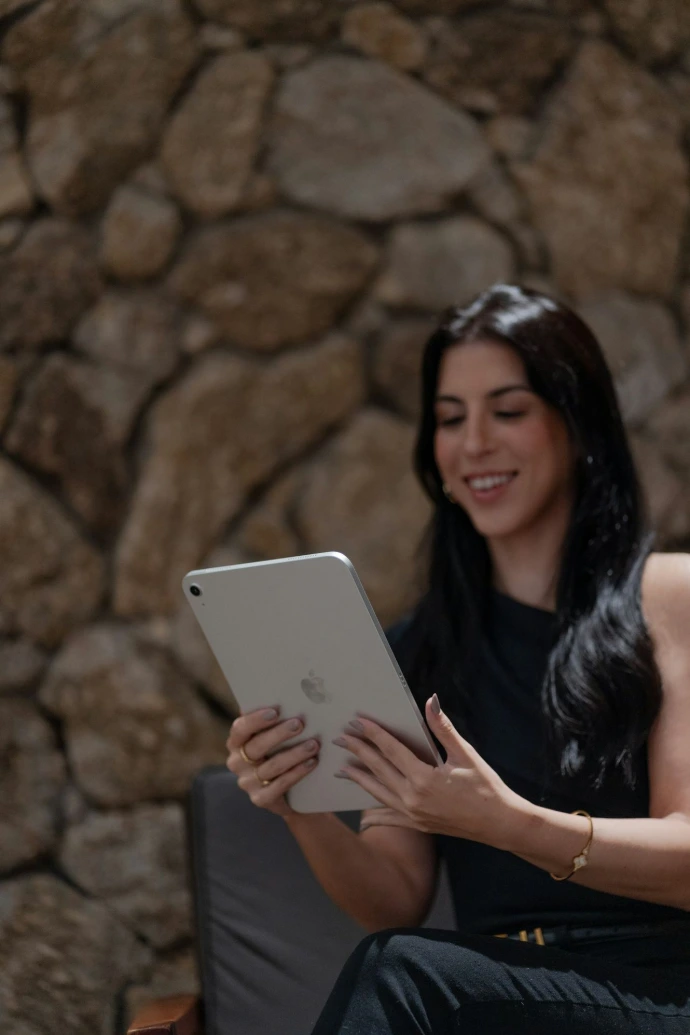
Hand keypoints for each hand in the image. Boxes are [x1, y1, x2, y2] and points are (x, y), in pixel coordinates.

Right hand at [226, 707, 320, 816]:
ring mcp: (247, 783)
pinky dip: (297, 773)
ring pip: (271, 767)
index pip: (240, 729)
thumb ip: (274, 720)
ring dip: (294, 754)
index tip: (276, 711)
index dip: (256, 720)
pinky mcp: (261, 799)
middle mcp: (237, 763)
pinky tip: (312, 763)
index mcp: (236, 742)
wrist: (289, 792)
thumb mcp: (272, 737)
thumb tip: (289, 696)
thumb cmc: (279, 752)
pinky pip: (279, 785)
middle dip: (279, 734)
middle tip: (300, 724)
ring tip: (313, 744)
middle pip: (256, 747)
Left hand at [334, 695, 519, 846]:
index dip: (373, 734)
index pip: (391, 750)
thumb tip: (430, 701)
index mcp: (424, 778)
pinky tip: (362, 812)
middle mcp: (413, 798)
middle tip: (340, 738)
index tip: (357, 721)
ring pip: (378, 792)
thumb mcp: (465, 753)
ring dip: (359, 778)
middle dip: (358, 751)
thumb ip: (443, 728)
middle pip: (379, 769)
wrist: (499, 823)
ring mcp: (413, 814)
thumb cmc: (485, 787)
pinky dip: (374, 811)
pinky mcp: (418, 825)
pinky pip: (390, 816)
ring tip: (342, 767)